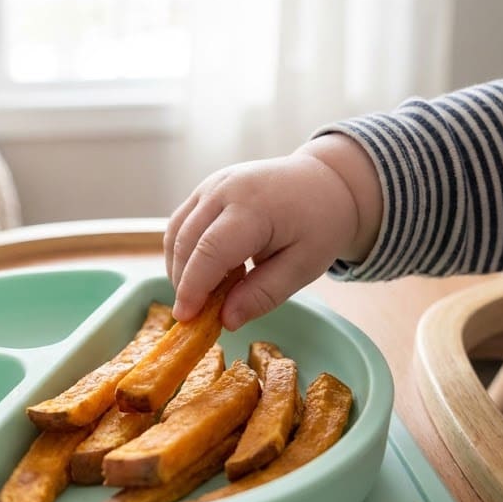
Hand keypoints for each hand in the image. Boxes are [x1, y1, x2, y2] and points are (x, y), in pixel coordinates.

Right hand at [164, 134, 381, 328]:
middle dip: (184, 282)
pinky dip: (183, 252)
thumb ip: (264, 294)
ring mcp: (212, 185)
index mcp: (254, 207)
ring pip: (176, 233)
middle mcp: (225, 189)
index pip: (210, 250)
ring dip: (179, 268)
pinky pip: (181, 223)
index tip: (186, 317)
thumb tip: (226, 320)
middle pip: (186, 242)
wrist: (326, 182)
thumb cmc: (320, 224)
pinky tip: (203, 271)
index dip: (193, 287)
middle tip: (195, 315)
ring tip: (201, 295)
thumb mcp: (303, 267)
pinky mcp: (205, 189)